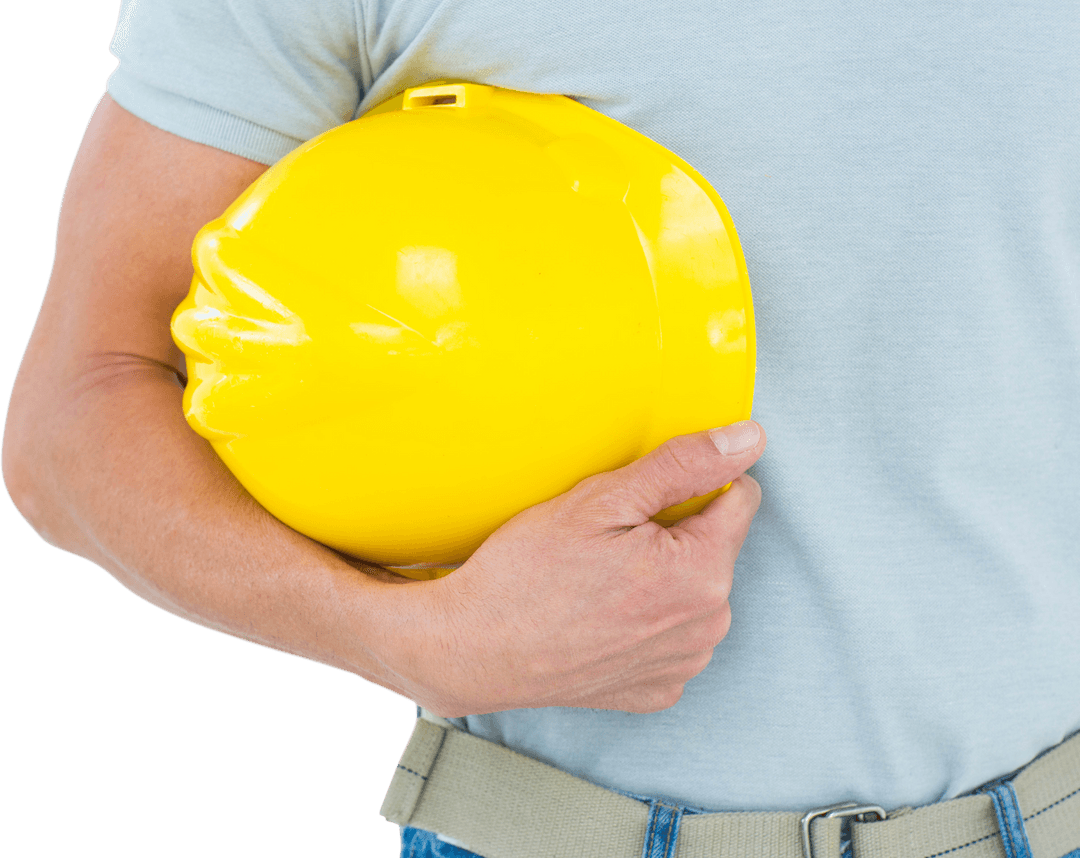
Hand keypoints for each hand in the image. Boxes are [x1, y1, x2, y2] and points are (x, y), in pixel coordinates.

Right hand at [399, 421, 764, 715]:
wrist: (471, 650)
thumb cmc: (526, 573)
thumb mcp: (601, 500)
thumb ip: (683, 466)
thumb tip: (748, 439)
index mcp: (702, 573)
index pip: (740, 498)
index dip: (692, 484)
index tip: (643, 498)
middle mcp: (707, 626)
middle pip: (716, 547)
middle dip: (674, 532)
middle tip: (608, 538)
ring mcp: (684, 665)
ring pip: (696, 592)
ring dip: (663, 577)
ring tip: (598, 578)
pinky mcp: (658, 690)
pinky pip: (672, 636)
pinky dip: (646, 621)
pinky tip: (599, 616)